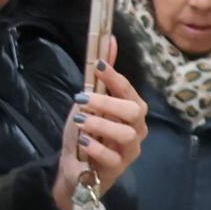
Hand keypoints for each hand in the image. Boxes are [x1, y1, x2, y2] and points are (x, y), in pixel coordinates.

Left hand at [54, 64, 145, 201]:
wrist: (74, 167)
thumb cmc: (85, 133)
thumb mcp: (88, 104)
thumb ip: (100, 78)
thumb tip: (109, 40)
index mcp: (131, 110)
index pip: (129, 91)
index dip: (116, 78)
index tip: (99, 67)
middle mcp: (136, 129)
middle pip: (135, 111)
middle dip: (107, 102)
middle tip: (82, 99)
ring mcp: (130, 150)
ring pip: (126, 134)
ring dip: (101, 124)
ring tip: (80, 121)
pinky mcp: (119, 168)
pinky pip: (113, 158)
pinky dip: (97, 147)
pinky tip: (84, 141)